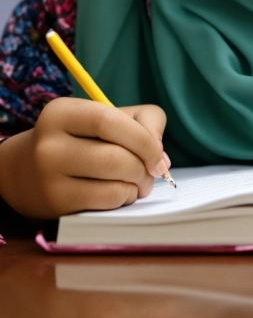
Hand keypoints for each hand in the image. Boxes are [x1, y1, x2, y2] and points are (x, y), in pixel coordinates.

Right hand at [0, 97, 168, 218]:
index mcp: (62, 112)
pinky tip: (123, 193)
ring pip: (112, 184)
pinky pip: (105, 203)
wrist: (28, 170)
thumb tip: (160, 157)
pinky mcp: (55, 205)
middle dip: (144, 167)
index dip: (143, 140)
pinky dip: (125, 198)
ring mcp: (49, 177)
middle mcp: (49, 144)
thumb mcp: (108, 115)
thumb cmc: (82, 137)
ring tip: (139, 182)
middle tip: (152, 172)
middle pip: (115, 157)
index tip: (159, 156)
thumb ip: (144, 120)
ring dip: (138, 185)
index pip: (109, 122)